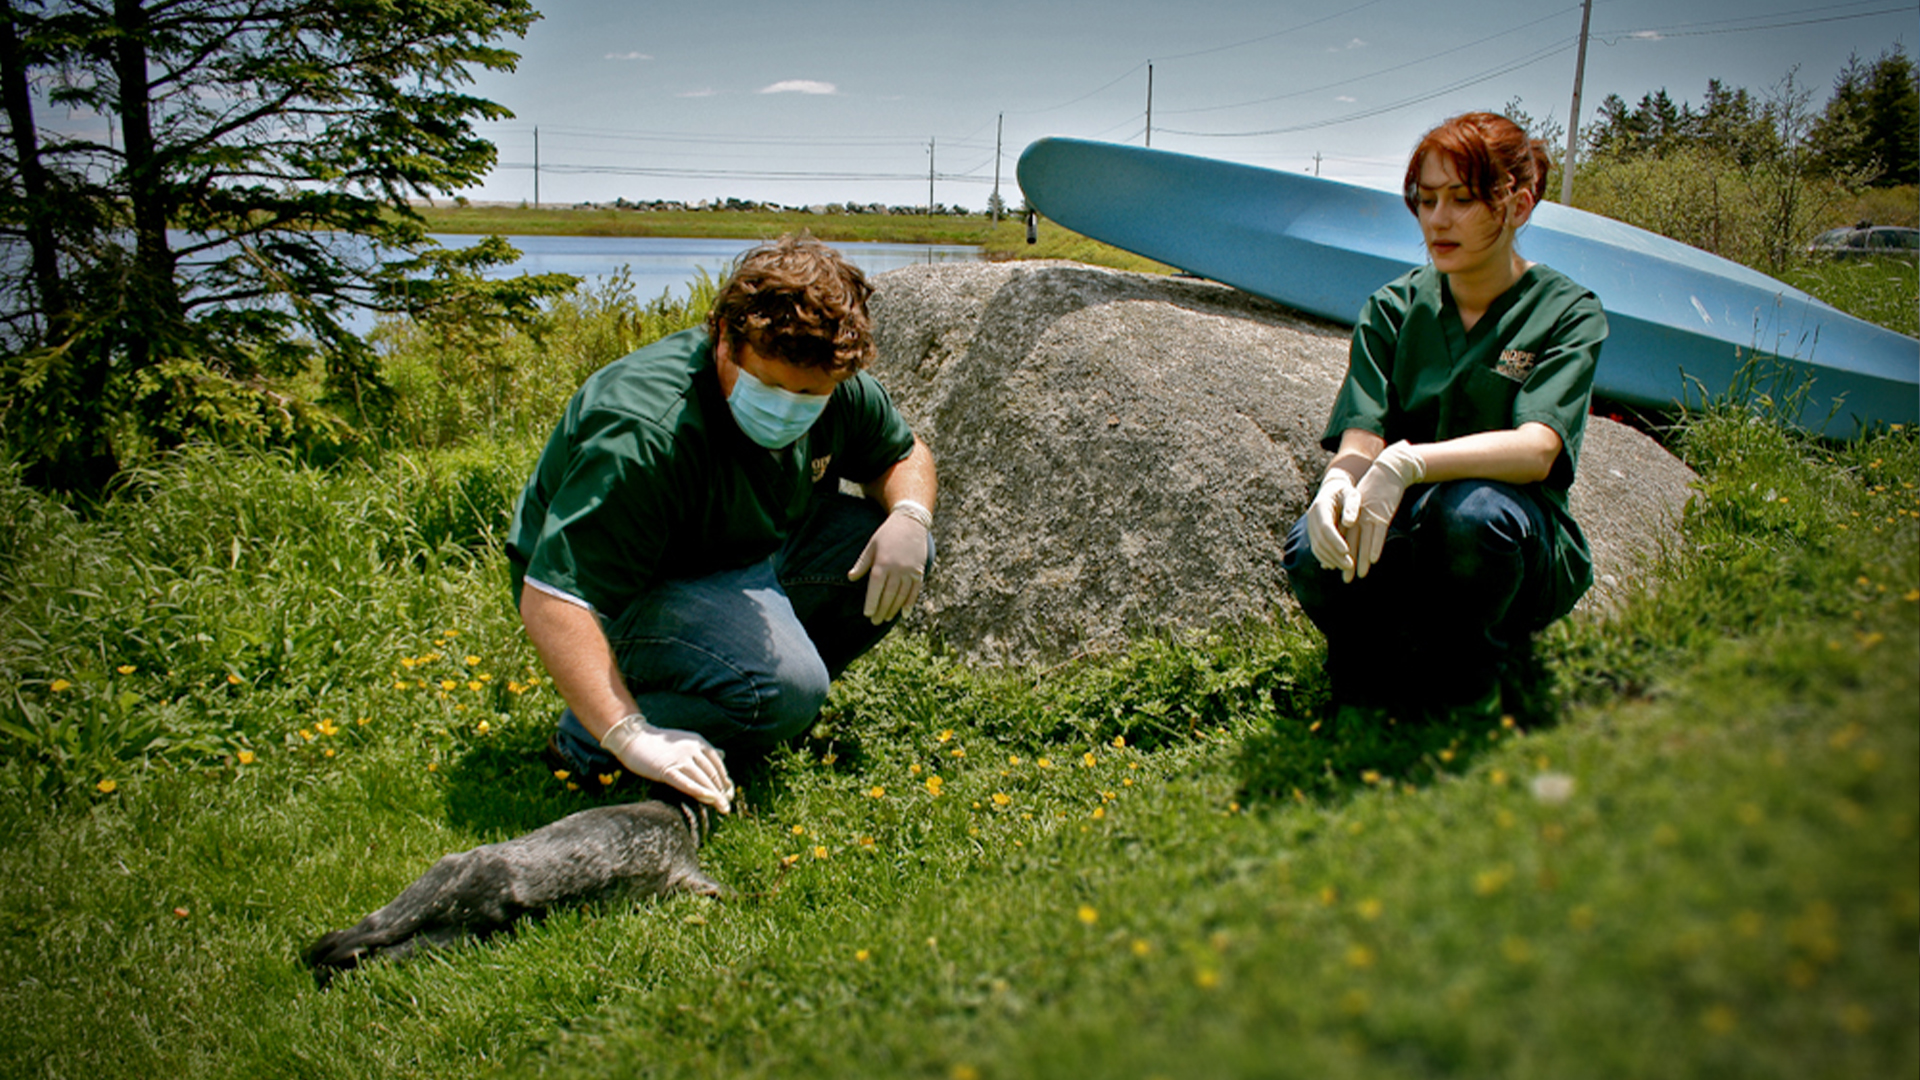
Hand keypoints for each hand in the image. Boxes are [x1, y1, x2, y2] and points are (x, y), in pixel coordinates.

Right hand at [600, 714, 733, 812]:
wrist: (634, 738)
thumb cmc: (659, 743)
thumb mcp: (685, 741)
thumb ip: (703, 750)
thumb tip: (723, 754)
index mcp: (698, 742)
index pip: (717, 763)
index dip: (725, 780)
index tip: (728, 794)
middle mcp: (692, 748)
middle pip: (712, 772)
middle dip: (722, 791)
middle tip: (727, 807)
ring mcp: (679, 758)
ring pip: (702, 779)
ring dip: (715, 795)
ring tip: (723, 808)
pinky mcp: (666, 769)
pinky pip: (685, 782)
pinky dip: (699, 791)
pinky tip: (709, 799)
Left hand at [847, 507, 928, 624]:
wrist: (911, 521)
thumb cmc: (887, 533)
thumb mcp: (871, 546)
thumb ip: (862, 564)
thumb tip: (850, 578)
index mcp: (882, 563)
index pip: (875, 588)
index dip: (871, 602)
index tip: (867, 614)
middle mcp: (897, 569)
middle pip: (888, 595)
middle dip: (881, 610)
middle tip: (875, 621)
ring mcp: (910, 571)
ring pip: (901, 595)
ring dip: (894, 609)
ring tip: (886, 618)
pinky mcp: (919, 571)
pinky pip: (915, 591)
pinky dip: (910, 603)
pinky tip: (904, 613)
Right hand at [1305, 469, 1360, 581]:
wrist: (1333, 490)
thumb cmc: (1346, 492)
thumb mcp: (1352, 494)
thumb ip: (1352, 506)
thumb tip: (1349, 522)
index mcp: (1320, 507)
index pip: (1325, 527)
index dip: (1335, 540)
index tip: (1347, 551)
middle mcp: (1312, 518)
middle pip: (1321, 540)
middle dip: (1335, 554)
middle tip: (1350, 565)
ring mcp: (1310, 527)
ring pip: (1317, 547)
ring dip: (1331, 559)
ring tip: (1347, 567)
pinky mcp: (1313, 534)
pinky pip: (1316, 549)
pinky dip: (1325, 559)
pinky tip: (1337, 565)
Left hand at [1347, 440, 1425, 579]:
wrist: (1387, 471)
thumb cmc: (1375, 488)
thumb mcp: (1361, 503)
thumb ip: (1355, 517)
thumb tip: (1350, 531)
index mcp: (1350, 515)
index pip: (1342, 538)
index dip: (1338, 554)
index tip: (1334, 569)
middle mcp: (1357, 516)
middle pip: (1351, 543)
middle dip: (1348, 562)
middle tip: (1345, 579)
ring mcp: (1369, 515)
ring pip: (1364, 541)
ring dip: (1362, 560)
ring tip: (1361, 575)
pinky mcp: (1382, 513)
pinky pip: (1379, 533)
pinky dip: (1376, 546)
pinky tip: (1373, 559)